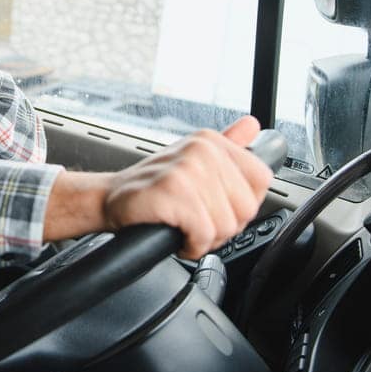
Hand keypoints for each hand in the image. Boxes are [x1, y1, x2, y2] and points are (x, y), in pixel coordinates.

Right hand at [43, 115, 272, 259]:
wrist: (109, 197)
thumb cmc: (153, 186)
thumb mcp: (193, 160)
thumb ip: (227, 145)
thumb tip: (252, 125)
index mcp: (211, 141)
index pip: (261, 179)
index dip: (241, 204)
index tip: (216, 207)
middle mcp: (201, 149)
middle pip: (246, 208)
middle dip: (224, 227)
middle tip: (196, 221)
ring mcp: (187, 169)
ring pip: (227, 225)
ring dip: (206, 239)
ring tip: (184, 228)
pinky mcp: (173, 191)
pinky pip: (204, 234)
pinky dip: (192, 246)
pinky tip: (177, 236)